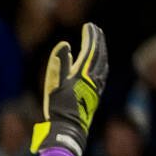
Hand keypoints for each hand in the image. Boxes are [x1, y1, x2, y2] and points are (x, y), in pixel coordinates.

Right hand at [31, 21, 106, 155]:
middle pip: (99, 54)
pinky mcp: (95, 94)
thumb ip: (59, 63)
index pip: (90, 49)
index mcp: (83, 73)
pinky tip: (99, 64)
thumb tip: (65, 44)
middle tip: (95, 30)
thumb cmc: (58, 108)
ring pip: (102, 63)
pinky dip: (101, 63)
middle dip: (98, 40)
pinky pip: (102, 73)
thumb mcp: (53, 85)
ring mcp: (96, 87)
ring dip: (101, 50)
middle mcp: (93, 78)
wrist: (68, 130)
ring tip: (98, 43)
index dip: (90, 36)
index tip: (89, 26)